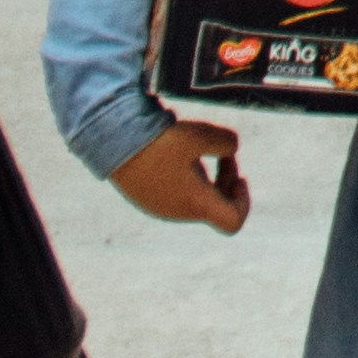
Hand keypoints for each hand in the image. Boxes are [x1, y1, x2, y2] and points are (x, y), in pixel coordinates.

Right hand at [112, 122, 249, 232]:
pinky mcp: (147, 199)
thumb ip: (226, 142)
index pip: (232, 222)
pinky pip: (176, 194)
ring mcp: (160, 208)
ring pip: (196, 199)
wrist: (114, 144)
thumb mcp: (200, 134)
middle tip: (225, 155)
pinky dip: (186, 177)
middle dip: (227, 180)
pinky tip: (179, 153)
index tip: (239, 177)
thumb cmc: (160, 142)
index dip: (244, 202)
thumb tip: (232, 149)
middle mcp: (179, 213)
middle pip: (215, 207)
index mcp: (196, 204)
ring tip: (201, 149)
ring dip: (207, 177)